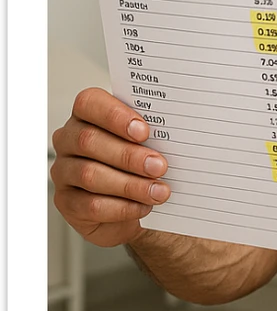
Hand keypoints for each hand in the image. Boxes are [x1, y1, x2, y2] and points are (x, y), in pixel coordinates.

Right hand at [50, 87, 170, 247]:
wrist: (132, 203)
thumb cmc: (139, 163)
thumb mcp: (147, 144)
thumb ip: (153, 135)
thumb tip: (177, 136)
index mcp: (87, 116)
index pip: (89, 103)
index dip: (115, 115)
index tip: (145, 131)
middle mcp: (69, 140)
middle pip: (89, 141)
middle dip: (129, 155)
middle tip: (160, 166)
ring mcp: (63, 172)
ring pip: (90, 175)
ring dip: (131, 184)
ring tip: (160, 191)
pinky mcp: (67, 202)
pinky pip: (91, 205)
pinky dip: (123, 207)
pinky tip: (144, 206)